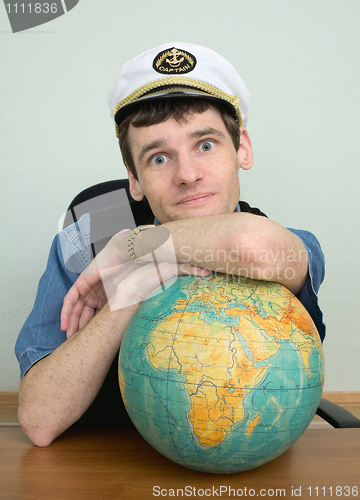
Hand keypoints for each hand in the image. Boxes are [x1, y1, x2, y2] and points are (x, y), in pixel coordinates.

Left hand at [61, 228, 209, 337]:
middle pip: (87, 309)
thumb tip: (208, 278)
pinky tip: (64, 324)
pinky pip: (71, 297)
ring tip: (68, 337)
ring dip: (72, 321)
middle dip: (81, 325)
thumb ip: (182, 278)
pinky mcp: (85, 279)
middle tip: (77, 342)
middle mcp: (104, 286)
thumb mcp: (166, 278)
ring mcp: (93, 282)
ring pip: (77, 305)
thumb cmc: (153, 262)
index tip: (97, 340)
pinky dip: (66, 311)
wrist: (141, 248)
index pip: (103, 308)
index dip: (97, 323)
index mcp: (117, 289)